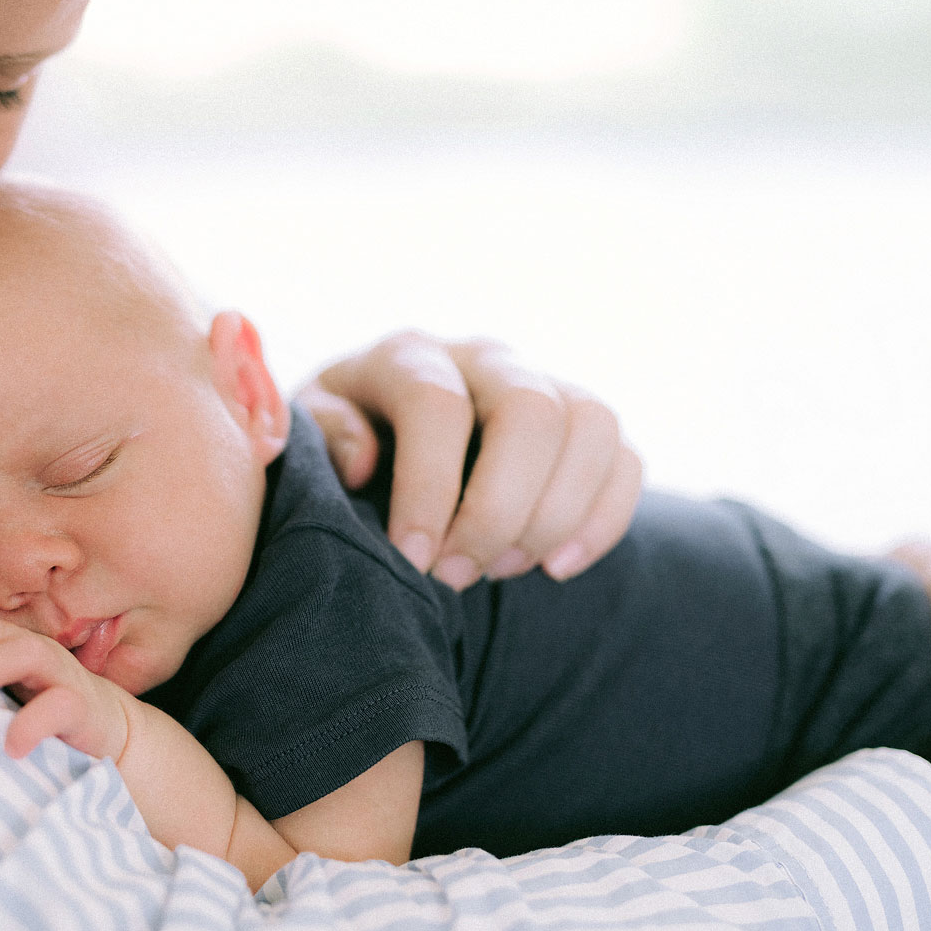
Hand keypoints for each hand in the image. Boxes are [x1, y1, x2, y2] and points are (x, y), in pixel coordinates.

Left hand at [0, 601, 131, 760]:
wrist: (112, 734)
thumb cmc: (42, 711)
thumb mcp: (2, 694)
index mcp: (8, 647)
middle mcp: (32, 652)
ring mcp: (59, 675)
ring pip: (24, 654)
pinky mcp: (82, 707)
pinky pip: (58, 708)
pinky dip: (32, 725)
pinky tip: (10, 747)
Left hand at [299, 331, 641, 586]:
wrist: (381, 439)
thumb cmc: (337, 446)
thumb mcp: (306, 436)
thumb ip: (324, 436)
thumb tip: (364, 460)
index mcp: (407, 355)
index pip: (437, 402)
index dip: (430, 486)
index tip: (414, 559)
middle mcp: (483, 357)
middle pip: (530, 411)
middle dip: (500, 508)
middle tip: (458, 575)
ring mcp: (543, 382)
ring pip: (592, 426)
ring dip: (555, 513)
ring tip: (503, 571)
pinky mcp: (582, 423)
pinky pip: (624, 456)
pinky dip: (603, 518)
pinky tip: (556, 568)